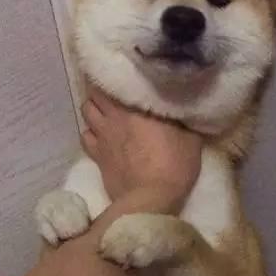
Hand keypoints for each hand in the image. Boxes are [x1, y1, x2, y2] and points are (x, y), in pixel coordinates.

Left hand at [81, 85, 201, 212]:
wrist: (151, 199)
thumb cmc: (173, 165)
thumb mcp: (190, 138)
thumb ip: (182, 118)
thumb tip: (182, 106)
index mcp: (134, 107)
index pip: (114, 82)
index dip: (115, 78)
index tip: (122, 76)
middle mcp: (113, 117)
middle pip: (94, 94)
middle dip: (101, 92)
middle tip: (113, 93)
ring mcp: (102, 137)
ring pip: (86, 112)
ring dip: (94, 110)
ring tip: (105, 112)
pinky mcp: (96, 156)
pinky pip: (85, 136)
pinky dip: (90, 133)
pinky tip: (100, 136)